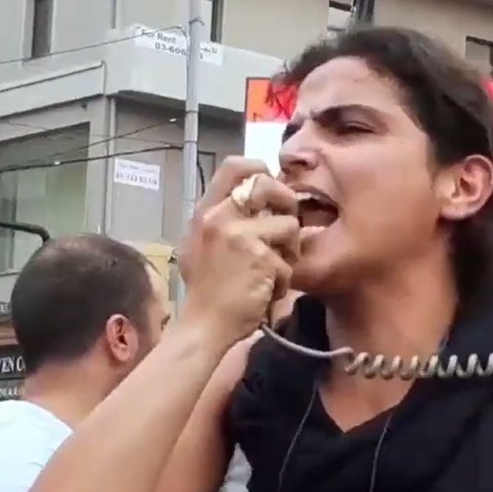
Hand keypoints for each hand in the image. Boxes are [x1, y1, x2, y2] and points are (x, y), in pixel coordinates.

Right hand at [177, 157, 301, 348]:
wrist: (203, 325)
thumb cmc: (207, 291)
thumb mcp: (202, 246)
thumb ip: (224, 221)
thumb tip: (256, 201)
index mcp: (205, 212)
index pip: (235, 166)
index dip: (261, 170)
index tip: (274, 189)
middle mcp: (220, 217)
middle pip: (268, 185)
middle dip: (288, 204)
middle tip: (288, 229)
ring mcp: (240, 236)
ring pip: (289, 225)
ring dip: (289, 252)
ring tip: (272, 273)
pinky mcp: (260, 258)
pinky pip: (289, 262)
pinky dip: (283, 282)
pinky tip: (266, 292)